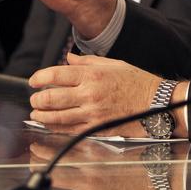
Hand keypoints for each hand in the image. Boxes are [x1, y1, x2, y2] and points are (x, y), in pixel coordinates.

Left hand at [28, 54, 163, 136]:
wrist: (156, 103)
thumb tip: (69, 59)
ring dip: (42, 115)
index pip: (56, 75)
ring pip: (58, 117)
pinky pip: (70, 130)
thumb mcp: (113, 64)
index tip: (33, 81)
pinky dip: (56, 128)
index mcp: (93, 75)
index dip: (40, 78)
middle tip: (33, 98)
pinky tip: (50, 124)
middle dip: (38, 99)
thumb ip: (87, 62)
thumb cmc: (137, 82)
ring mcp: (93, 114)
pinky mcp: (97, 128)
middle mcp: (90, 94)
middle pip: (53, 98)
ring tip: (36, 113)